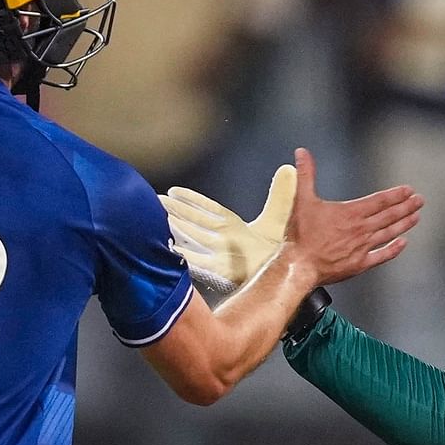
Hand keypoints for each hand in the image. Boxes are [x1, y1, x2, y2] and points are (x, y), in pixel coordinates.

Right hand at [162, 164, 295, 291]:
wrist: (286, 276)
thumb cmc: (277, 251)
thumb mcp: (278, 218)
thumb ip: (282, 194)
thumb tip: (288, 169)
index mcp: (233, 227)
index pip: (208, 209)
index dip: (192, 200)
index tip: (173, 191)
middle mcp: (222, 240)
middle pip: (194, 223)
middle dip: (176, 212)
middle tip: (156, 202)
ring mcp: (220, 256)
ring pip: (192, 240)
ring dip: (175, 230)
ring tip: (158, 220)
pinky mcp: (221, 273)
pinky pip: (198, 263)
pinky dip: (184, 257)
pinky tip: (171, 249)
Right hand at [276, 148, 422, 286]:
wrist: (299, 266)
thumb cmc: (301, 236)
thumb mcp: (302, 199)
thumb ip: (305, 174)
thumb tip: (302, 153)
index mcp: (351, 213)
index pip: (380, 201)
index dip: (396, 195)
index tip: (408, 190)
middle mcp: (361, 229)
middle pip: (389, 215)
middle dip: (406, 207)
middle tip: (419, 201)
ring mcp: (362, 247)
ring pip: (389, 233)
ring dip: (404, 224)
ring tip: (416, 217)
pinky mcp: (360, 264)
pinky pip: (382, 256)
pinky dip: (394, 249)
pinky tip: (402, 244)